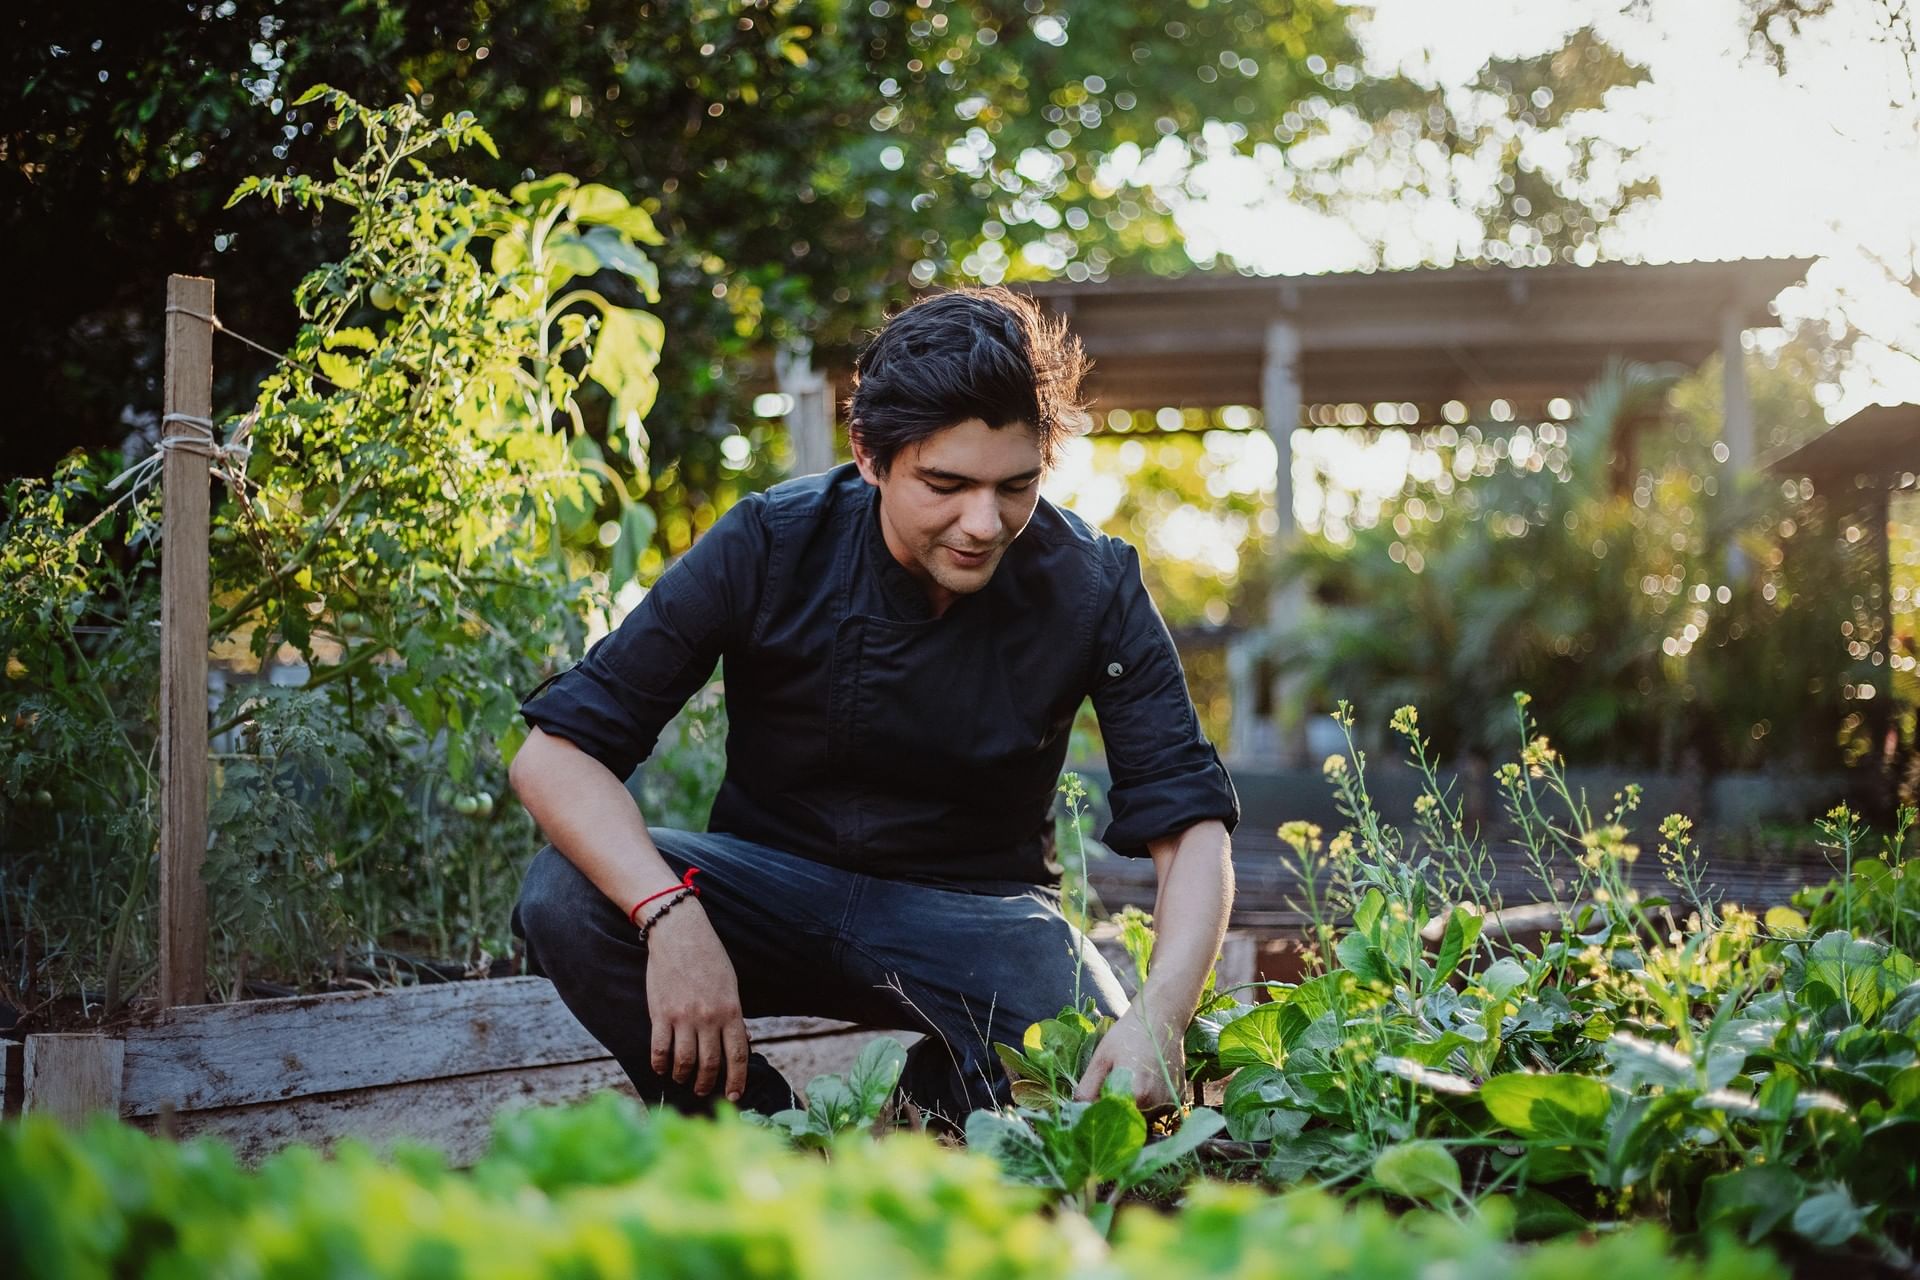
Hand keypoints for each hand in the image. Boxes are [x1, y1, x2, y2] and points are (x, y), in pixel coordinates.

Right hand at [643, 902, 750, 1101]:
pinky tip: (661, 1069)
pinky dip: (660, 1064)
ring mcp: (683, 1018)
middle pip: (710, 1064)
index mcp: (731, 1011)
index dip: (737, 1080)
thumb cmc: (709, 957)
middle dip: (707, 1083)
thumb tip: (743, 1042)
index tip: (735, 1096)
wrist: (680, 934)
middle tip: (703, 1090)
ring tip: (682, 1079)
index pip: (738, 1055)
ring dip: (683, 1076)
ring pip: (684, 1062)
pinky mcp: (660, 1014)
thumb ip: (734, 1015)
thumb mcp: (731, 985)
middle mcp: (709, 1018)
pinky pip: (660, 1049)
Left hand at [1073, 1008, 1186, 1114]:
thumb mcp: (1101, 1059)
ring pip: (1143, 1119)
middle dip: (1115, 1113)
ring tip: (1129, 1081)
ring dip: (1132, 1109)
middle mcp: (1157, 1103)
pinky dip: (1147, 1104)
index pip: (1110, 1121)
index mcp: (1136, 1094)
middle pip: (1128, 1123)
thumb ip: (1087, 1089)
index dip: (1100, 1113)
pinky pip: (1157, 1111)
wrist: (1161, 1018)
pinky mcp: (1178, 1099)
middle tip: (1110, 1088)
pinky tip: (1144, 1081)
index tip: (1095, 1100)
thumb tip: (1077, 1112)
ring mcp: (1170, 1102)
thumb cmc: (1128, 1035)